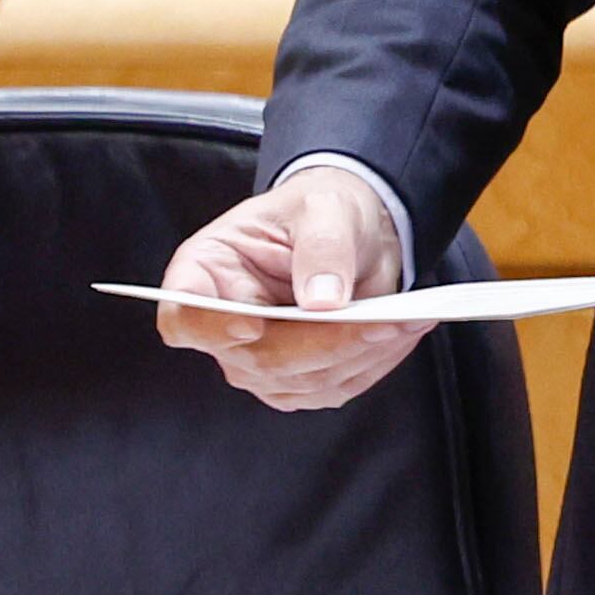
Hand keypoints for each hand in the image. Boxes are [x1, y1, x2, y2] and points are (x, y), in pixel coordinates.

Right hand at [155, 166, 430, 411]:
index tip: (250, 327)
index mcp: (204, 273)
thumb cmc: (322, 212)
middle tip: (386, 321)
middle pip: (260, 357)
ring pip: (302, 380)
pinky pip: (334, 386)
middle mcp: (222, 327)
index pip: (186, 316)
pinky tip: (403, 332)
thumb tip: (323, 302)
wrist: (350, 232)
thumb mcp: (325, 208)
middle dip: (326, 342)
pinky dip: (373, 362)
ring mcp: (255, 361)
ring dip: (360, 354)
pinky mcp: (296, 380)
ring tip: (408, 320)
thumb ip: (322, 247)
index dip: (213, 328)